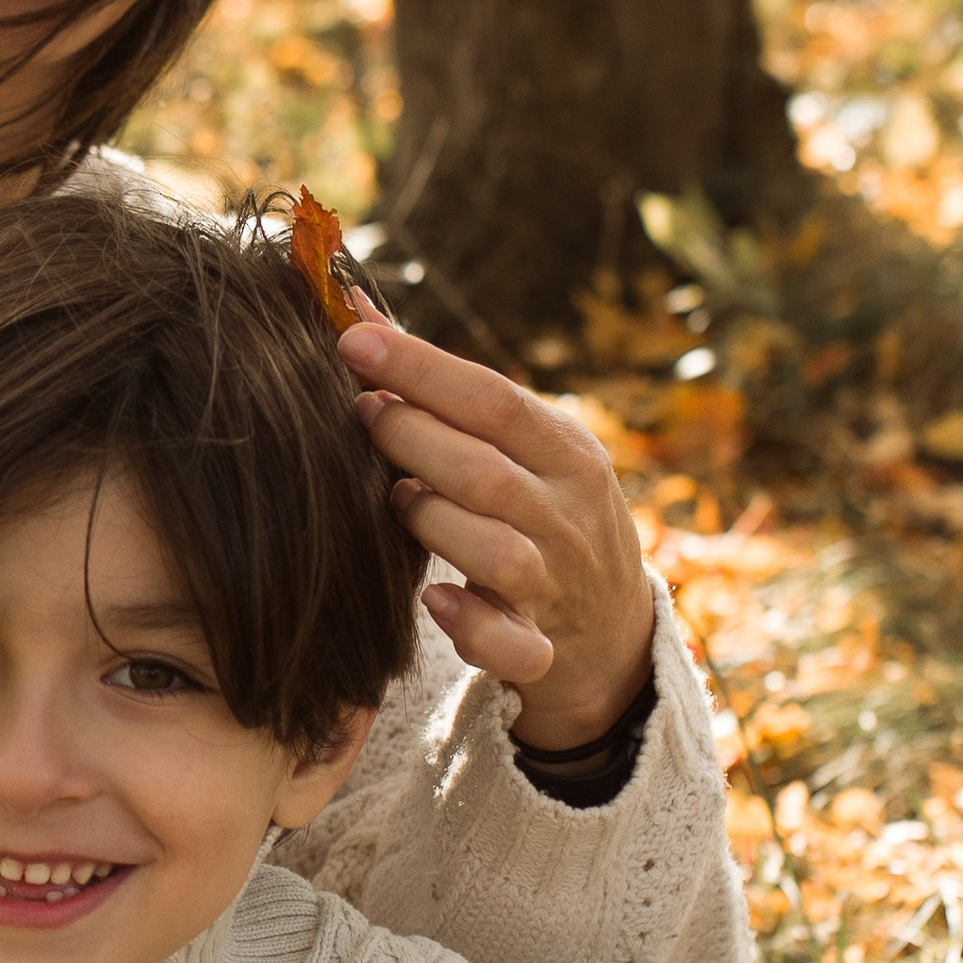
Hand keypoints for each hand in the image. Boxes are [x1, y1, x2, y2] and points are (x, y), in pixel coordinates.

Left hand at [336, 307, 654, 754]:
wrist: (611, 627)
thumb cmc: (541, 512)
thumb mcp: (523, 446)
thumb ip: (447, 392)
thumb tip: (357, 314)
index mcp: (566, 452)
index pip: (494, 399)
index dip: (420, 369)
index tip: (351, 341)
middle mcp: (568, 514)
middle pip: (486, 471)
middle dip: (412, 438)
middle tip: (358, 414)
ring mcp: (556, 584)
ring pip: (495, 550)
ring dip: (433, 521)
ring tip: (395, 498)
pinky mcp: (541, 647)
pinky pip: (511, 643)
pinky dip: (472, 626)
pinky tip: (435, 601)